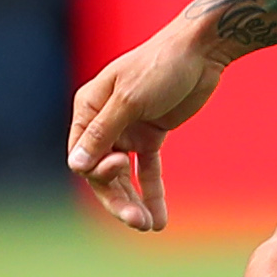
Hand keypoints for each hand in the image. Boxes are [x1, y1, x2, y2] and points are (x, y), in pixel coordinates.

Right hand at [66, 23, 232, 231]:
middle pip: (102, 171)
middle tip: (137, 222)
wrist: (201, 50)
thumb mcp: (129, 99)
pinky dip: (152, 193)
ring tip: (148, 226)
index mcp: (89, 108)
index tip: (119, 166)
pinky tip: (160, 219)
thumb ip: (102, 133)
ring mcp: (129, 130)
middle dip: (117, 197)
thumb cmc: (160, 66)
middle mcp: (104, 122)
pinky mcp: (152, 136)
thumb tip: (75, 166)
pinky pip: (146, 171)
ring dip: (133, 201)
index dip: (96, 170)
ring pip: (123, 176)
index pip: (81, 153)